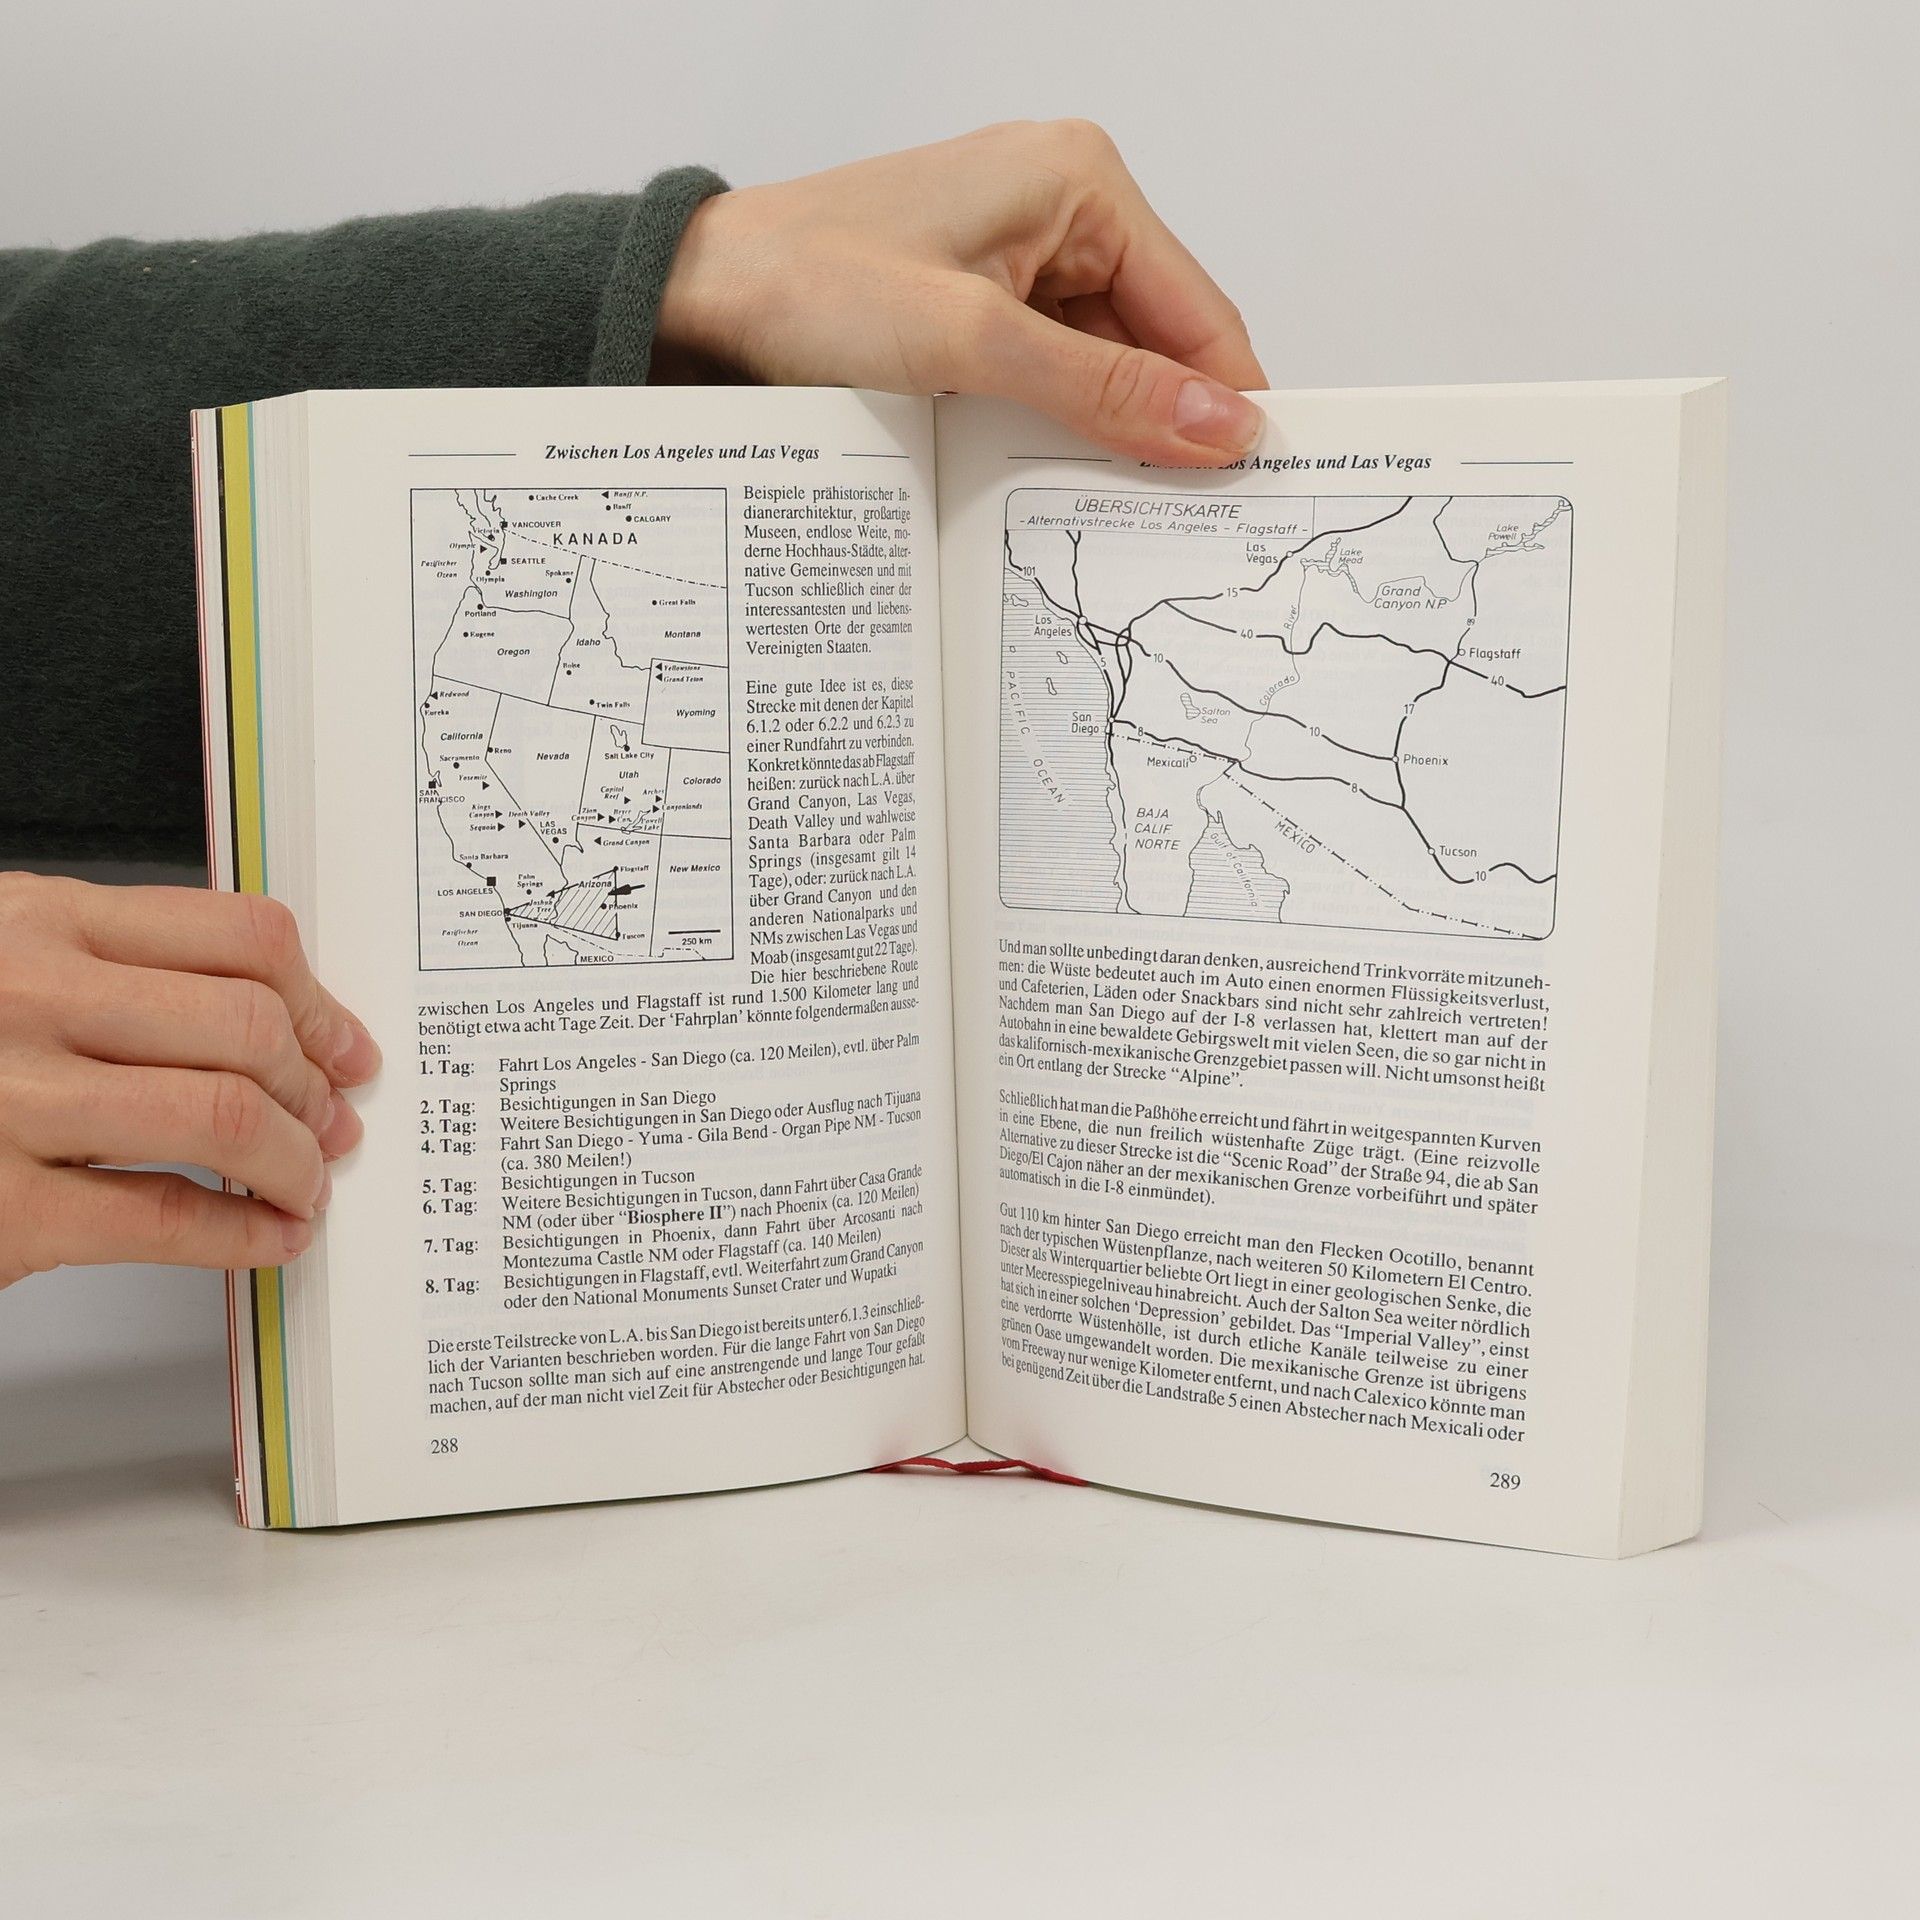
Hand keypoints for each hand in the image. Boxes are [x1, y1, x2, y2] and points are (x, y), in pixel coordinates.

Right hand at [0, 875, 380, 1286]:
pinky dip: (244, 1232)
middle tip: (333, 1124)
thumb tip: (275, 1018)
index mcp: (40, 920)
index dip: (318, 1002)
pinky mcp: (2, 1206)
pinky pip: (164, 1216)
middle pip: (246, 1025)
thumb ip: (116, 966)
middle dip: (315, 1087)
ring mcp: (9, 1099)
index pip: (240, 935)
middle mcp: (27, 996)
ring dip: (295, 1161)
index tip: (346, 1046)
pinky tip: (269, 1236)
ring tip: (305, 1183)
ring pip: (221, 1116)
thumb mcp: (9, 961)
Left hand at [656, 120, 1269, 465]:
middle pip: (1157, 343)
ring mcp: (1023, 256)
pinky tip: (1042, 469)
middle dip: (1161, 425)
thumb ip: (1103, 389)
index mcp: (1080, 182)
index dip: (1228, 401)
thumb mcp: (972, 344)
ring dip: (1101, 432)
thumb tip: (1219, 425)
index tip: (1250, 487)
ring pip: (1106, 367)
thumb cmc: (810, 283)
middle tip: (1172, 518)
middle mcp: (1063, 208)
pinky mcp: (986, 301)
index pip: (1198, 309)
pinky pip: (1053, 372)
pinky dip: (1055, 424)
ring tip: (1097, 500)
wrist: (704, 294)